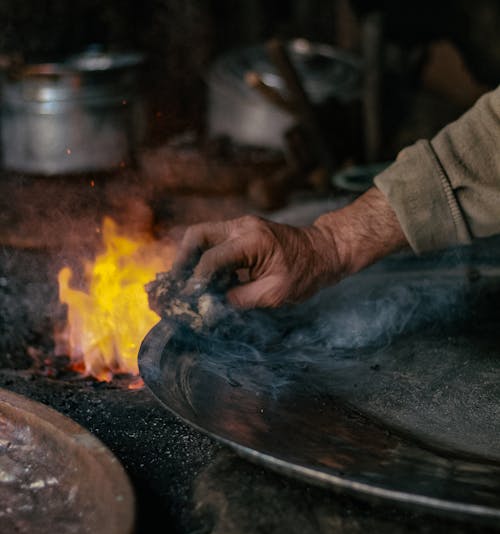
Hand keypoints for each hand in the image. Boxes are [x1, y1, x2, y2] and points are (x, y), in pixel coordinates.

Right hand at [173, 215, 340, 308]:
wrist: (324, 251)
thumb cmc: (306, 273)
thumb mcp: (275, 294)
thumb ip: (240, 299)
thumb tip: (210, 307)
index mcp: (252, 240)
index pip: (211, 259)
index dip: (195, 281)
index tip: (187, 299)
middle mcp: (242, 226)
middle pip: (197, 235)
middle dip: (182, 260)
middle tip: (175, 284)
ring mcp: (241, 225)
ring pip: (202, 235)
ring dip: (190, 258)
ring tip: (185, 283)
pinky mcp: (242, 230)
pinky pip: (214, 240)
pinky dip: (204, 257)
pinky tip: (204, 279)